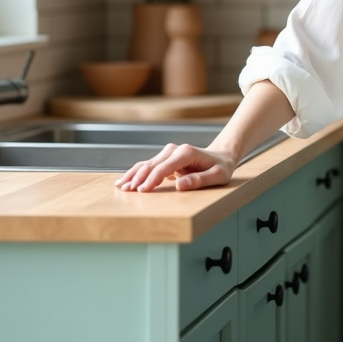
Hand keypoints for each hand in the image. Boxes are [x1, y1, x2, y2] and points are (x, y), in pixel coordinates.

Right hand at [115, 143, 236, 192]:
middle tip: (128, 191)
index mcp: (186, 153)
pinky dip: (135, 172)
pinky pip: (148, 165)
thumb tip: (179, 185)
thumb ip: (200, 180)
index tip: (143, 191)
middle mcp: (175, 150)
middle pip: (152, 164)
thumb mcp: (217, 176)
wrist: (221, 157)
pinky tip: (124, 180)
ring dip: (133, 175)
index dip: (152, 179)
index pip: (164, 167)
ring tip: (121, 186)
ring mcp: (169, 153)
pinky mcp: (165, 158)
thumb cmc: (221, 168)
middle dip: (138, 178)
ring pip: (147, 164)